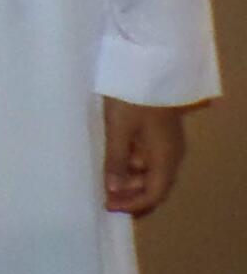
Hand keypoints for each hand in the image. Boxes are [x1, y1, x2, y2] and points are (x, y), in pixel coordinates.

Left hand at [103, 98, 186, 215]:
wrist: (148, 67)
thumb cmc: (133, 99)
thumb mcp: (119, 130)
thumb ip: (116, 160)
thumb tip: (112, 189)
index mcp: (165, 158)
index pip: (154, 193)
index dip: (133, 204)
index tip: (108, 205)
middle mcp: (170, 154)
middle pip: (154, 185)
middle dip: (130, 194)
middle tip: (103, 196)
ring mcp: (165, 143)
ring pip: (149, 172)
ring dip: (128, 179)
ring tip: (103, 179)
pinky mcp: (157, 132)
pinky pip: (146, 156)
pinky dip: (129, 164)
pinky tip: (111, 161)